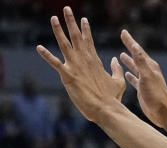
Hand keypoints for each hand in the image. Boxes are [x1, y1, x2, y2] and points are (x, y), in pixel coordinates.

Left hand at [36, 7, 125, 122]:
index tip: (83, 19)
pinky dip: (47, 55)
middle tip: (67, 9)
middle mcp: (84, 60)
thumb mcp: (118, 82)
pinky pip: (55, 63)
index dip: (85, 29)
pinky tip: (39, 47)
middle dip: (71, 22)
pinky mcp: (68, 76)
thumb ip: (116, 69)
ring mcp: (75, 66)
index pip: (89, 41)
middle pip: (76, 37)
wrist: (106, 109)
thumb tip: (115, 59)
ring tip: (53, 18)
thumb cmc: (112, 98)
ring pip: (64, 44)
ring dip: (58, 30)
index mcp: (95, 61)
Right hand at [119, 31, 166, 130]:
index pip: (138, 50)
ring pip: (135, 68)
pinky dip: (130, 76)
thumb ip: (141, 61)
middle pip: (136, 57)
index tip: (123, 32)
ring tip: (121, 55)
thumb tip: (135, 46)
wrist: (163, 112)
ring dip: (129, 61)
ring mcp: (146, 81)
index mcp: (150, 67)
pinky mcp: (143, 90)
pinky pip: (135, 80)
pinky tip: (126, 75)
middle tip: (123, 39)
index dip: (130, 41)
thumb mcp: (147, 76)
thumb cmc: (156, 95)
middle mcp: (148, 72)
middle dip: (129, 48)